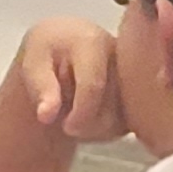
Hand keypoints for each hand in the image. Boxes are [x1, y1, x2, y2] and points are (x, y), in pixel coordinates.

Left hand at [2, 17, 123, 142]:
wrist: (65, 43)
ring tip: (77, 111)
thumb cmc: (48, 52)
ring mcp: (134, 73)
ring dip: (96, 128)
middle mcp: (121, 55)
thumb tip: (46, 115)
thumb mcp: (33, 64)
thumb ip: (41, 88)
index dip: (79, 115)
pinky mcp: (139, 91)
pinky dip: (108, 129)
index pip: (93, 87)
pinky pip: (127, 123)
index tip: (65, 127)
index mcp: (94, 42)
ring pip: (120, 120)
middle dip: (86, 124)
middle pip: (110, 109)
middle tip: (67, 119)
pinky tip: (93, 115)